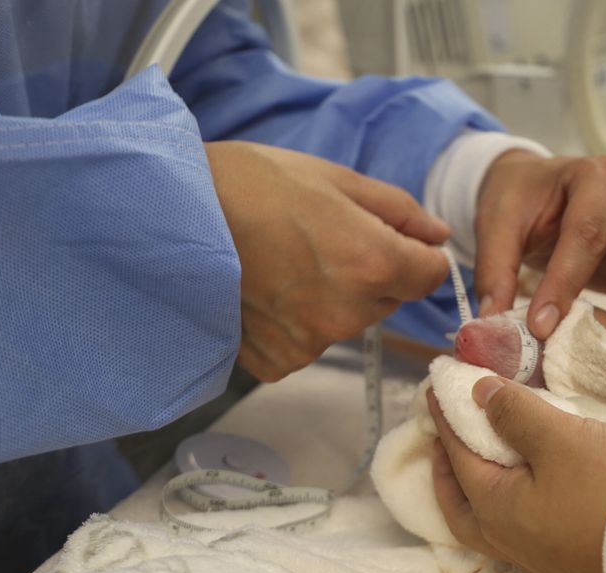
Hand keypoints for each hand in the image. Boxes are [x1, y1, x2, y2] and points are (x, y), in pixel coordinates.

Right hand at [206, 141, 450, 380]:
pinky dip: (294, 321)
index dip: (414, 252)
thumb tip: (437, 235)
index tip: (388, 236)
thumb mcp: (335, 179)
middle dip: (371, 273)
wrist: (169, 216)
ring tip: (284, 261)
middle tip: (318, 239)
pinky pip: (307, 343)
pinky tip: (265, 289)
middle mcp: (348, 313)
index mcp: (372, 263)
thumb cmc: (250, 184)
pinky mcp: (276, 361)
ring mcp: (310, 342)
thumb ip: (398, 211)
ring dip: (333, 298)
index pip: (431, 275)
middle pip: (388, 299)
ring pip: (348, 321)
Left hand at [428, 378, 605, 572]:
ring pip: (487, 520)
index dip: (444, 416)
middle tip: (444, 437)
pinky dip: (507, 498)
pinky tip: (527, 483)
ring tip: (484, 457)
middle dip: (447, 468)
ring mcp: (537, 554)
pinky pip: (517, 525)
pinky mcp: (565, 557)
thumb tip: (478, 394)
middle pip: (460, 504)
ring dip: (476, 486)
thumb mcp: (559, 439)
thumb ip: (515, 414)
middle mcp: (506, 539)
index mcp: (493, 508)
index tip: (434, 386)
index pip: (456, 454)